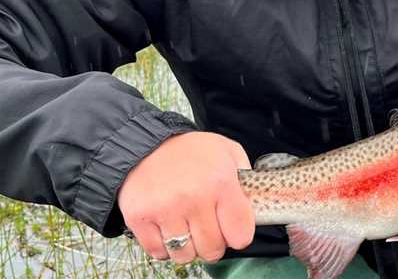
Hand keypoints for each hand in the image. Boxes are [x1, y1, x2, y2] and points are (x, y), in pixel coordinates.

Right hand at [118, 132, 255, 264]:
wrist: (147, 143)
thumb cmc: (190, 150)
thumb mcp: (228, 151)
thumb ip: (245, 177)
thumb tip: (255, 201)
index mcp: (220, 182)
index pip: (240, 234)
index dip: (238, 235)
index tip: (233, 229)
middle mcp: (194, 197)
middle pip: (212, 250)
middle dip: (213, 243)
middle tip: (208, 227)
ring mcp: (165, 209)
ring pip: (185, 255)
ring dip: (188, 247)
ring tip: (187, 226)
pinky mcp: (140, 217)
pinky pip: (158, 252)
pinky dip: (165, 246)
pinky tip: (169, 227)